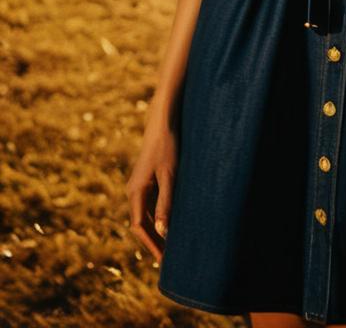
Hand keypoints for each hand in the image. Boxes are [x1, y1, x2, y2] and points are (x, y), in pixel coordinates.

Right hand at [125, 111, 178, 263]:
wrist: (163, 121)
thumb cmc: (167, 147)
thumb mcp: (170, 175)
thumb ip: (166, 203)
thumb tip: (163, 232)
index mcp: (135, 192)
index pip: (140, 227)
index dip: (152, 245)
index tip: (164, 261)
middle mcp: (134, 191)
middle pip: (142, 224)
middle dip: (154, 241)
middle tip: (169, 260)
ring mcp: (139, 185)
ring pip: (146, 215)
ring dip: (157, 230)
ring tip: (172, 246)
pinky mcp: (147, 180)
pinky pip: (151, 204)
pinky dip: (160, 216)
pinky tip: (172, 222)